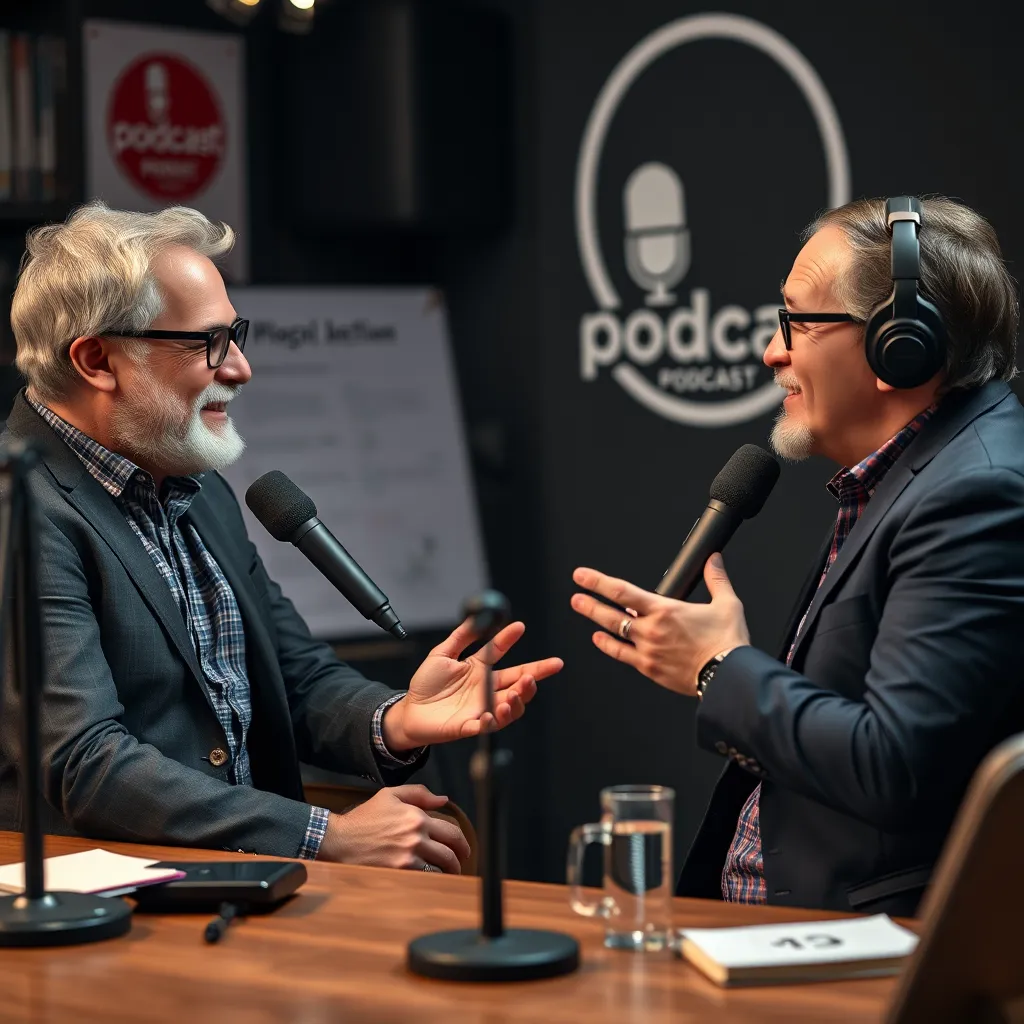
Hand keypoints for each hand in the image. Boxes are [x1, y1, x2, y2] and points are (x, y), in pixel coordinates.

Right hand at [318, 785, 470, 872]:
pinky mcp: (399, 872)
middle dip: (459, 861)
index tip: (463, 850)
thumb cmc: (364, 818)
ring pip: (440, 868)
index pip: (452, 832)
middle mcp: (416, 836)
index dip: (462, 843)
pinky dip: (430, 880)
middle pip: (450, 853)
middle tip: (459, 865)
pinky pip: (424, 878)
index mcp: (417, 817)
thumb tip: (442, 799)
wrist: (340, 839)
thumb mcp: (390, 795)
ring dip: (446, 873)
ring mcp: (408, 856)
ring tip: (446, 874)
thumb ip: (419, 793)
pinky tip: (430, 879)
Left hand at [382, 619, 562, 749]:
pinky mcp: (469, 726)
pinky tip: (494, 712)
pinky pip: (487, 726)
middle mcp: (485, 690)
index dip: (510, 639)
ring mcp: (480, 709)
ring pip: (510, 708)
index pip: (501, 653)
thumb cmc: (426, 684)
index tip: (519, 626)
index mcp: (479, 670)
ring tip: (516, 693)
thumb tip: (476, 617)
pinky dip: (493, 721)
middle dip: (533, 677)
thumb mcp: (442, 654)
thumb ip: (460, 636)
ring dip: (518, 701)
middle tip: (535, 673)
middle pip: (517, 683)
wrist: (409, 711)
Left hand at [570, 554, 749, 696]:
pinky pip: (621, 655)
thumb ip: (717, 579)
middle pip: (610, 613)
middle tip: (576, 594)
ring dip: (594, 620)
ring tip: (582, 608)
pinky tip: (599, 640)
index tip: (583, 575)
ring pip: (613, 632)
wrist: (728, 677)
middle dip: (589, 602)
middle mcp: (651, 629)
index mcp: (666, 610)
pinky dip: (607, 646)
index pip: (623, 592)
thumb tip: (713, 560)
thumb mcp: (727, 604)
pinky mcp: (649, 668)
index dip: (598, 582)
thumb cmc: (727, 643)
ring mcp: (647, 650)